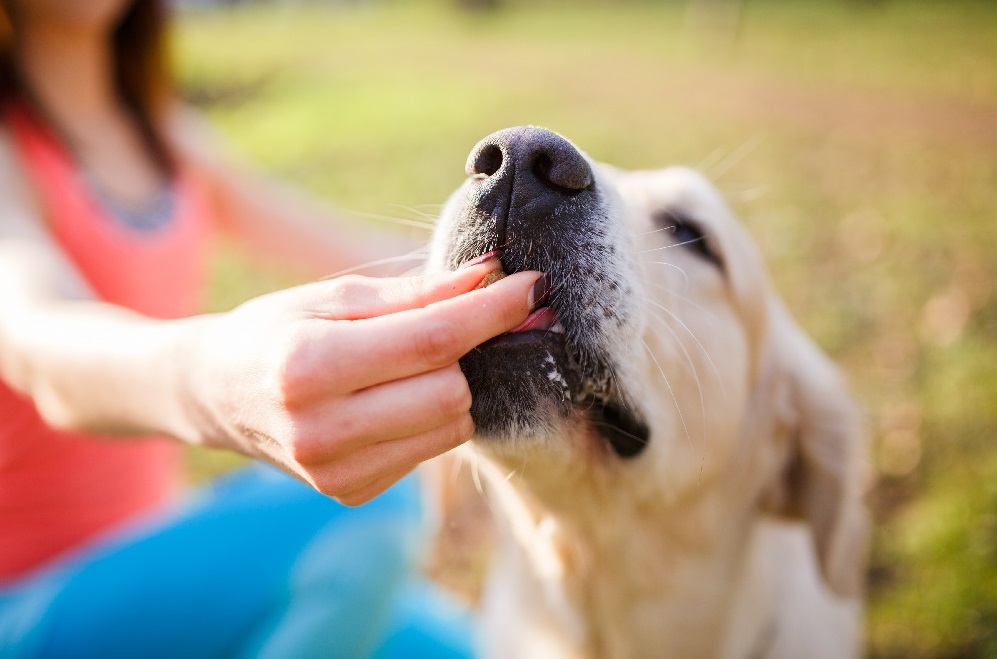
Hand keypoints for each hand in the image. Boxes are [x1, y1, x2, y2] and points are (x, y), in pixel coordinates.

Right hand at [178, 258, 542, 504]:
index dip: (491, 312)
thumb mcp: (335, 295)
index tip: (531, 286)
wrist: (215, 393)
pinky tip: (391, 399)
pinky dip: (428, 416)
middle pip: (452, 389)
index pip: (432, 340)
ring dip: (450, 386)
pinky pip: (431, 449)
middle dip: (464, 351)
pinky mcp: (351, 492)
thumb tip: (490, 275)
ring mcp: (336, 472)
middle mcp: (321, 430)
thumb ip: (416, 292)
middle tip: (448, 324)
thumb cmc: (276, 329)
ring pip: (453, 424)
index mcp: (309, 365)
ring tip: (409, 363)